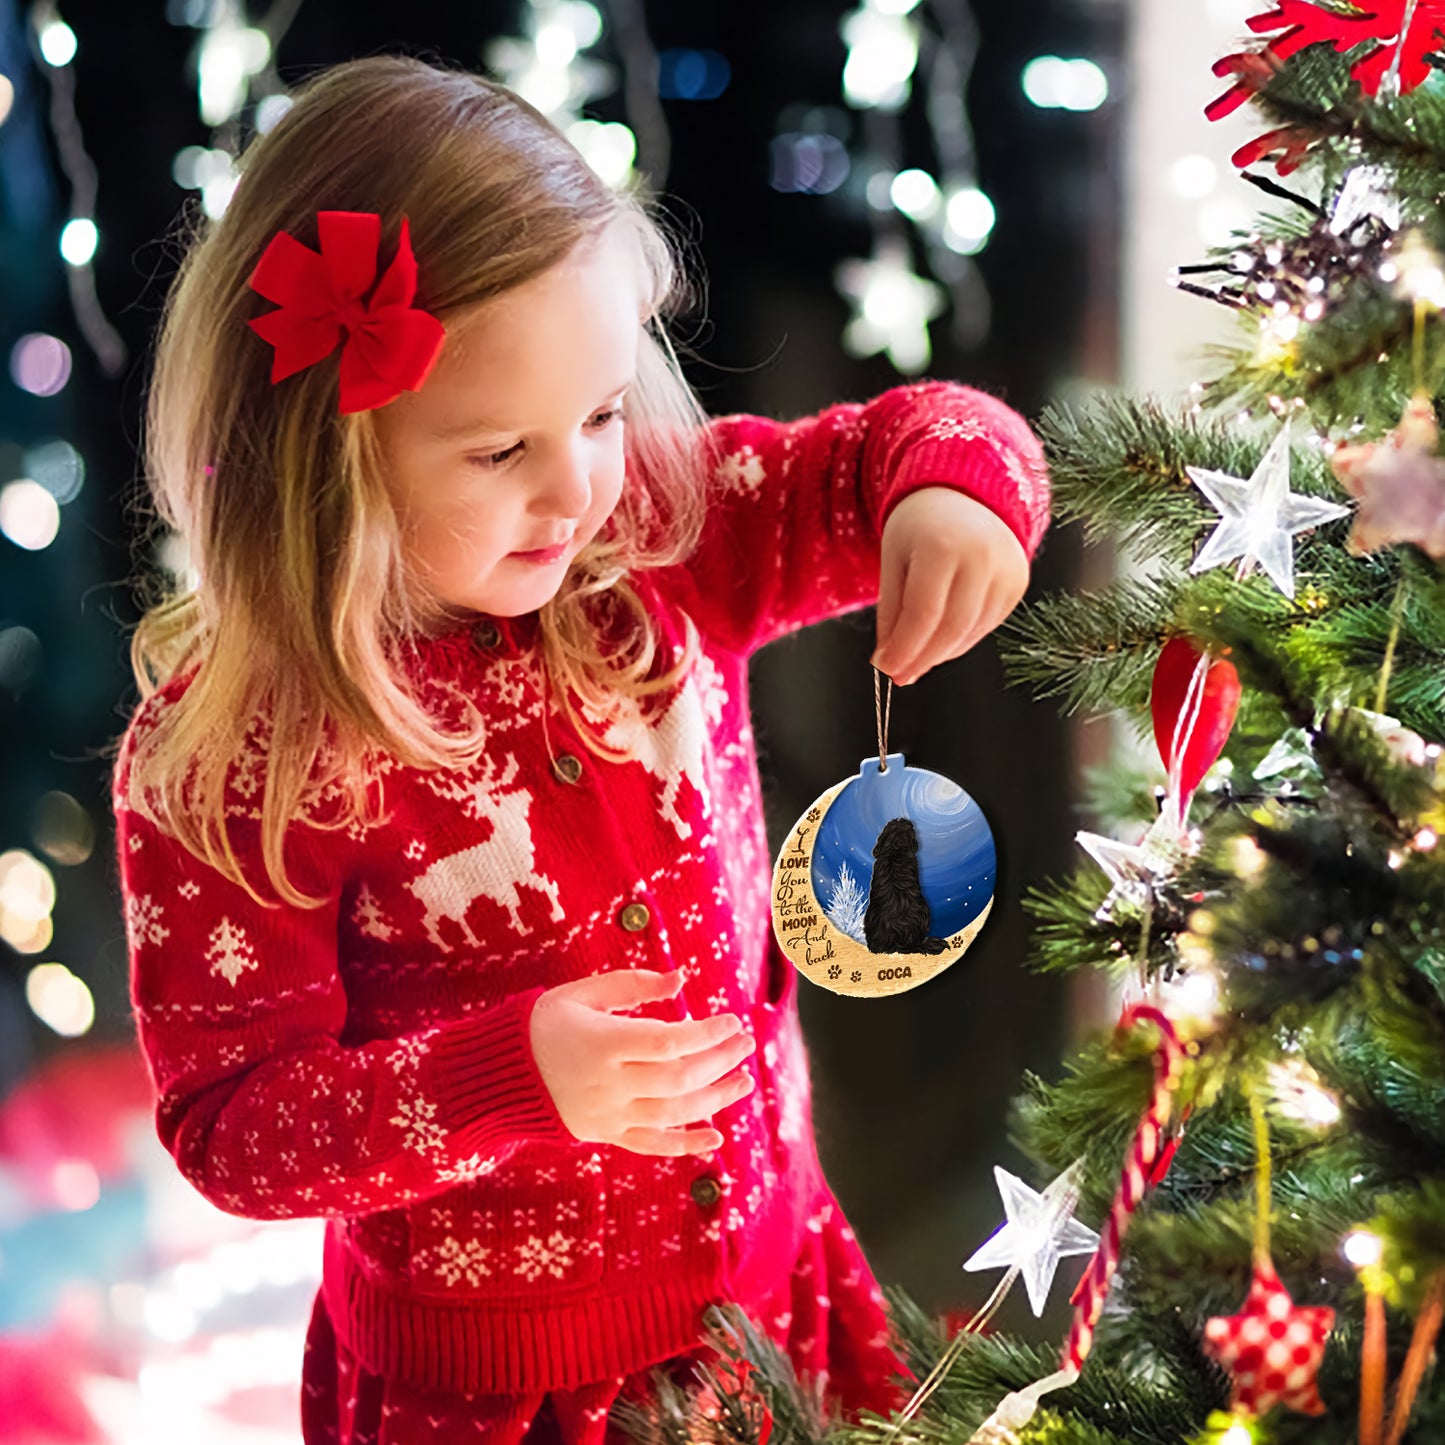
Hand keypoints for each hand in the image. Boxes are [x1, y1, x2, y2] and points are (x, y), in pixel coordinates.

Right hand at [530, 967, 756, 1155]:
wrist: (499, 1074)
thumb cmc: (545, 1023)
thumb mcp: (582, 993)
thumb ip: (633, 985)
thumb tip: (681, 980)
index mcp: (603, 1043)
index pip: (669, 1042)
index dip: (706, 1033)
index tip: (731, 1020)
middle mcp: (609, 1084)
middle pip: (678, 1078)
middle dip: (719, 1061)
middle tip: (746, 1044)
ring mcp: (608, 1114)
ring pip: (673, 1112)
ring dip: (715, 1098)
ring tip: (744, 1081)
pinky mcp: (606, 1134)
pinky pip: (651, 1144)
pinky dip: (685, 1143)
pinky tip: (716, 1137)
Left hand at [873, 487, 1029, 684]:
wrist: (963, 497)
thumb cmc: (919, 529)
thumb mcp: (893, 562)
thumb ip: (891, 613)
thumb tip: (888, 663)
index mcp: (943, 546)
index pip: (923, 614)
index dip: (904, 648)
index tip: (886, 669)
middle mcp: (982, 557)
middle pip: (950, 628)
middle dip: (922, 658)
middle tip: (899, 675)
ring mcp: (1006, 570)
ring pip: (970, 632)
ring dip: (940, 653)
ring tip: (916, 657)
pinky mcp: (1018, 583)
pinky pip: (986, 625)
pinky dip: (960, 640)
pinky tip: (941, 639)